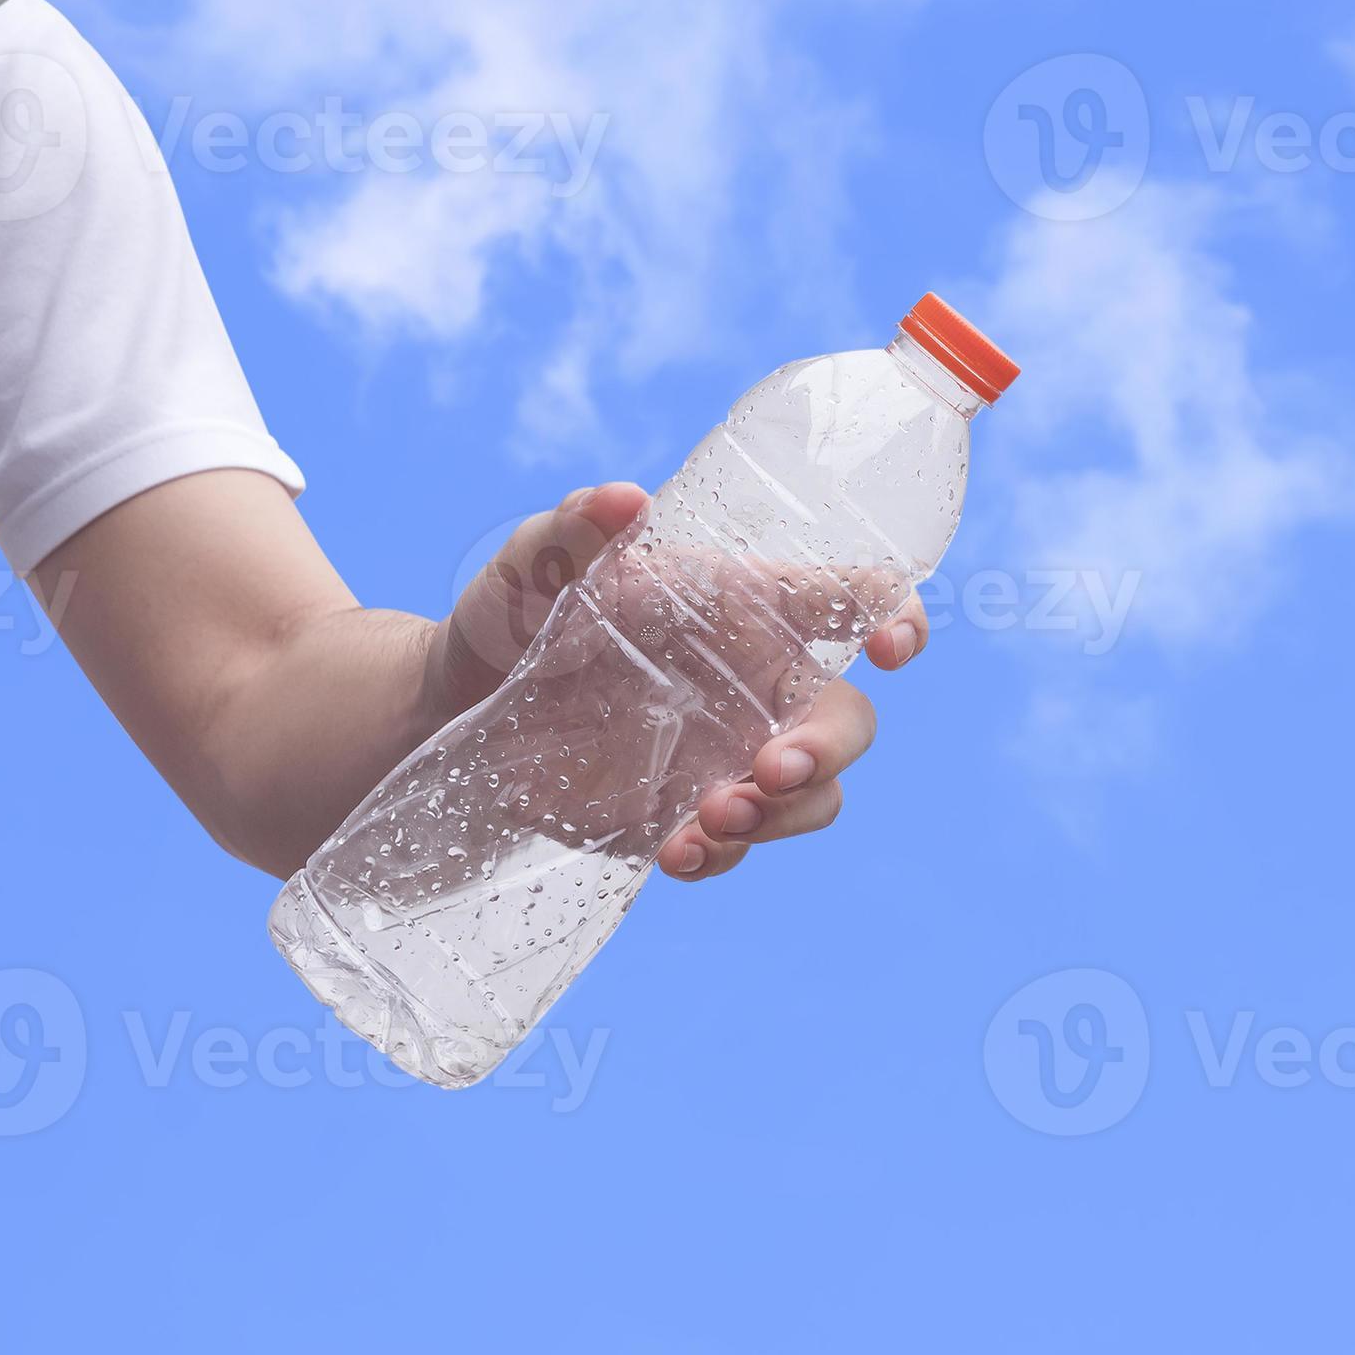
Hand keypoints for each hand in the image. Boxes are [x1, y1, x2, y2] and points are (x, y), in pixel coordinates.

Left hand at [429, 482, 928, 885]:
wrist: (455, 714)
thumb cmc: (510, 617)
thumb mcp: (530, 567)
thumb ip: (571, 532)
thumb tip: (622, 499)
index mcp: (746, 606)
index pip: (855, 600)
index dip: (899, 617)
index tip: (892, 649)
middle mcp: (756, 683)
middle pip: (848, 719)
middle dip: (829, 750)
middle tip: (770, 772)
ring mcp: (732, 755)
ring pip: (814, 795)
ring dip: (781, 815)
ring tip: (707, 823)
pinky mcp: (692, 815)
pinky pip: (742, 846)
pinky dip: (722, 856)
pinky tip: (675, 853)